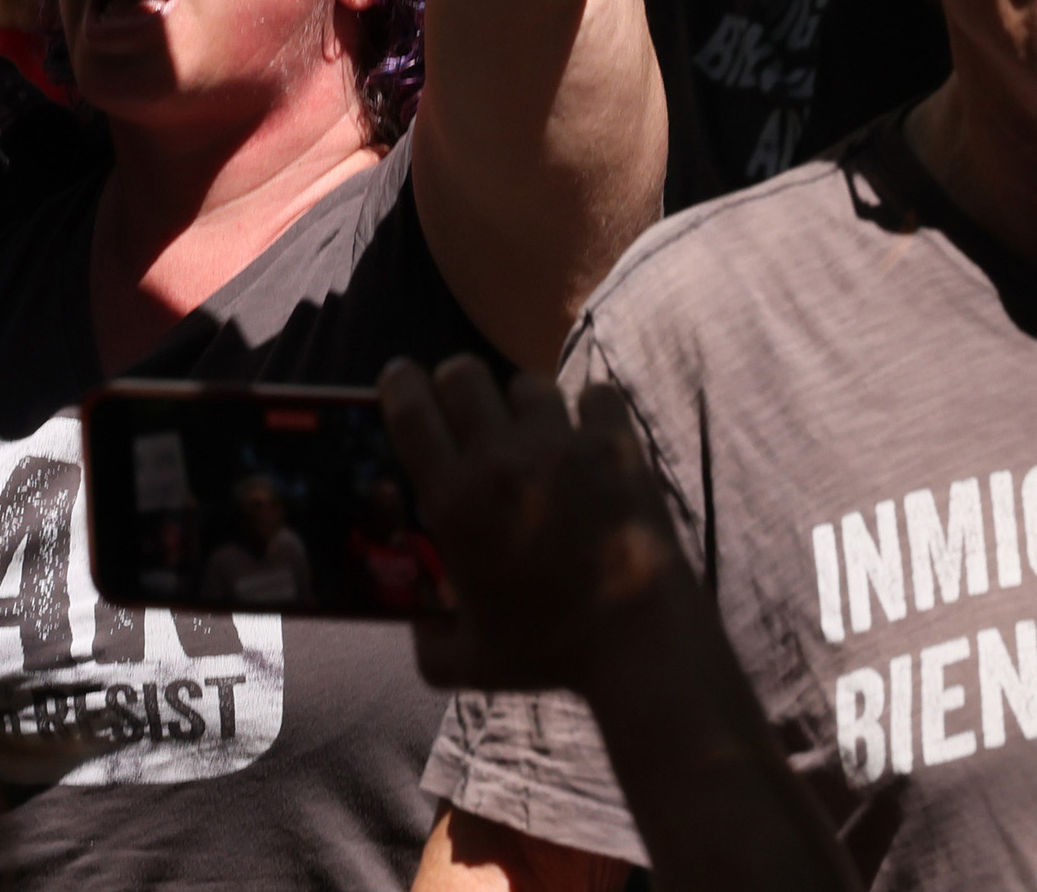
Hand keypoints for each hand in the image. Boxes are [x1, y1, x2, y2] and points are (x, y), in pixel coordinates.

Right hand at [381, 354, 690, 696]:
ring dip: (522, 403)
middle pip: (461, 373)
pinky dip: (591, 411)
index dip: (398, 382)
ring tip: (533, 434)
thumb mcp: (467, 664)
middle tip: (465, 409)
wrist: (638, 644)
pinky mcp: (616, 444)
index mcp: (454, 501)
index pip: (407, 408)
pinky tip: (591, 438)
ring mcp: (561, 445)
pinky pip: (596, 395)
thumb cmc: (550, 654)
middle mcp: (500, 459)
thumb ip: (427, 642)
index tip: (401, 380)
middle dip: (454, 382)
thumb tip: (420, 624)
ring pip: (527, 383)